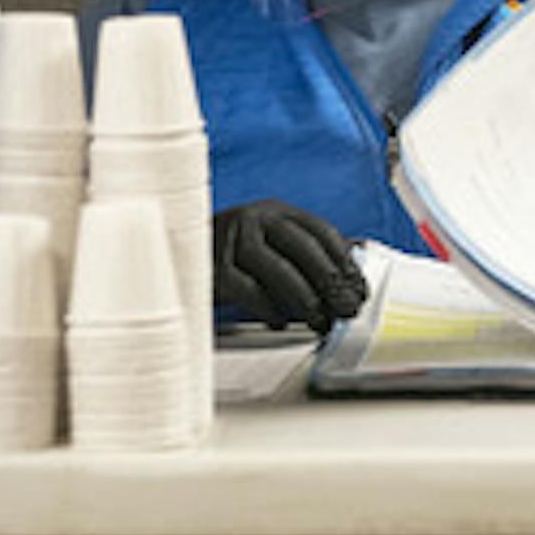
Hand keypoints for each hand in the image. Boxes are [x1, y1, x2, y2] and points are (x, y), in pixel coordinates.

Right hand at [211, 200, 367, 333]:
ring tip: (320, 322)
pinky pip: (246, 289)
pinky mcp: (210, 268)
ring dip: (304, 298)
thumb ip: (308, 254)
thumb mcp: (272, 246)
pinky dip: (267, 308)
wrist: (175, 256)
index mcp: (275, 212)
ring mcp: (230, 241)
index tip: (359, 289)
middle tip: (347, 309)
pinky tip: (280, 322)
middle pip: (301, 246)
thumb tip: (355, 266)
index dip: (345, 262)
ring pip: (276, 268)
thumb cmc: (235, 258)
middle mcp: (254, 220)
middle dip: (330, 280)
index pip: (320, 231)